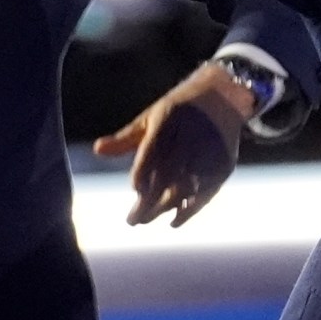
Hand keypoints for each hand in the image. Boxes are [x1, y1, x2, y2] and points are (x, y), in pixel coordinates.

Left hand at [92, 63, 248, 226]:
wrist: (223, 98)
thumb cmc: (177, 112)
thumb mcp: (150, 118)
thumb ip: (125, 138)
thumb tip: (97, 150)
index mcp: (170, 121)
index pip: (154, 150)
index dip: (144, 171)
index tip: (135, 189)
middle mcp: (191, 138)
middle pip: (168, 174)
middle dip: (150, 200)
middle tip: (132, 220)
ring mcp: (210, 153)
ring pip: (186, 187)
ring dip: (165, 208)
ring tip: (144, 220)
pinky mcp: (223, 167)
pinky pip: (207, 193)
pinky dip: (191, 210)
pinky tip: (173, 222)